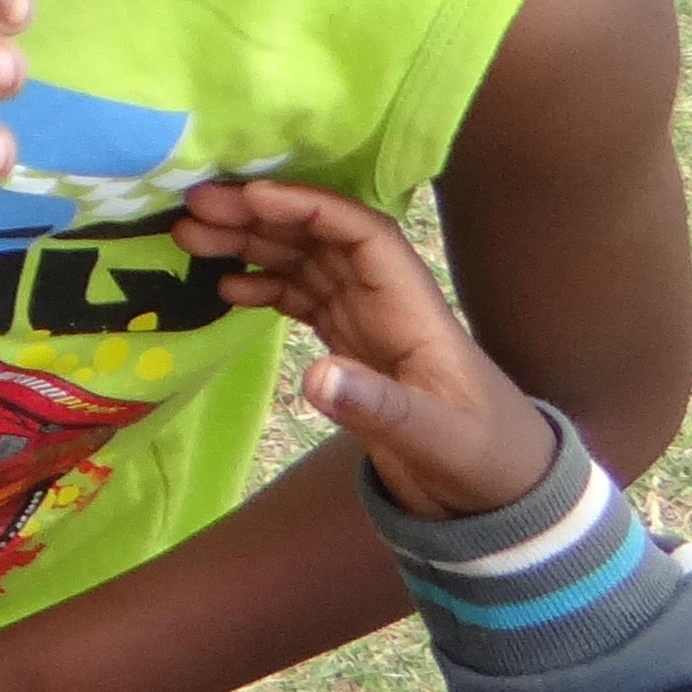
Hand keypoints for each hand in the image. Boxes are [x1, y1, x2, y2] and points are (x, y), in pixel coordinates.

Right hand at [175, 179, 557, 519]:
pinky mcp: (350, 345)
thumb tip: (313, 377)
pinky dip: (261, 286)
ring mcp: (365, 321)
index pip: (360, 232)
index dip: (307, 207)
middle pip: (318, 238)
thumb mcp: (436, 438)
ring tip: (190, 236)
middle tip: (194, 207)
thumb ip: (377, 405)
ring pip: (301, 262)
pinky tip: (224, 287)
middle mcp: (384, 299)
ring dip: (250, 244)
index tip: (250, 197)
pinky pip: (299, 298)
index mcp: (411, 305)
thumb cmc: (482, 456)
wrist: (500, 493)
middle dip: (259, 216)